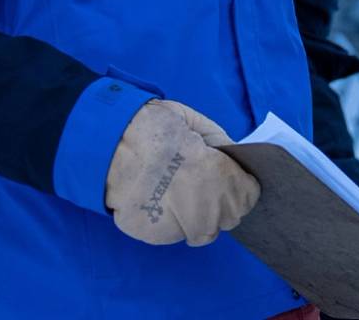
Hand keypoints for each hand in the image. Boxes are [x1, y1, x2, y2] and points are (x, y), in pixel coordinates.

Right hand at [104, 100, 259, 246]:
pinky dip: (167, 222)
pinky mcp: (155, 236)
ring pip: (201, 232)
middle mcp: (207, 209)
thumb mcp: (195, 123)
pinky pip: (172, 233)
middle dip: (219, 202)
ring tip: (173, 192)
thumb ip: (222, 145)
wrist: (110, 143)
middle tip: (196, 181)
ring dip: (195, 217)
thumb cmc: (153, 127)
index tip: (225, 175)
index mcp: (223, 178)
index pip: (248, 198)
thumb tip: (234, 158)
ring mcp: (181, 227)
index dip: (238, 184)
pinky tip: (154, 199)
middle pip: (228, 217)